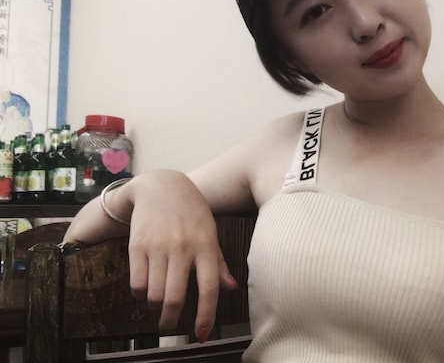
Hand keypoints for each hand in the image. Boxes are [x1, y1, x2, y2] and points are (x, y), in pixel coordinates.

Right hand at [124, 170, 237, 340]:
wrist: (161, 185)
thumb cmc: (191, 210)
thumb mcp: (210, 230)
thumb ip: (218, 262)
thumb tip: (230, 289)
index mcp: (206, 244)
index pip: (209, 288)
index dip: (206, 316)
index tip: (201, 335)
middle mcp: (182, 247)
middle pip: (175, 298)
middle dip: (172, 321)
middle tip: (171, 326)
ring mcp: (158, 246)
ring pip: (154, 295)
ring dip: (155, 308)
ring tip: (158, 306)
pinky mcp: (137, 246)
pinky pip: (137, 284)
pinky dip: (140, 296)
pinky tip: (146, 291)